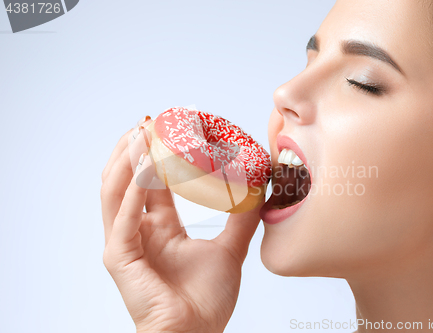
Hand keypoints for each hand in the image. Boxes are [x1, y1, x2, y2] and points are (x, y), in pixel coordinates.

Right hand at [100, 118, 261, 332]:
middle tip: (149, 122)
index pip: (151, 184)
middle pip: (126, 180)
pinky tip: (144, 170)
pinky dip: (131, 192)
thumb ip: (241, 221)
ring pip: (114, 191)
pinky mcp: (119, 257)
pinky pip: (122, 218)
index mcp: (159, 229)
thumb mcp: (229, 250)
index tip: (165, 128)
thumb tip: (259, 192)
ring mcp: (125, 243)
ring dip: (126, 161)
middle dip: (135, 149)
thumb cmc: (206, 301)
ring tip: (140, 133)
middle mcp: (138, 231)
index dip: (155, 156)